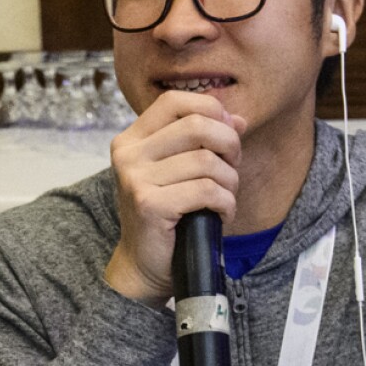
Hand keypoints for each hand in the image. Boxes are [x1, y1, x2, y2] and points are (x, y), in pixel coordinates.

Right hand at [104, 90, 246, 307]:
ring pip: (207, 161)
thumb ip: (203, 141)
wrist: (144, 264)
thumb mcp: (181, 171)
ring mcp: (135, 178)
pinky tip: (222, 214)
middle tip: (232, 168)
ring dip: (229, 181)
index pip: (174, 101)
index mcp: (131, 139)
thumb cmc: (166, 217)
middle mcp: (128, 154)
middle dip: (229, 145)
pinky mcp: (149, 204)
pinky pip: (206, 190)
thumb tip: (238, 119)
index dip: (209, 109)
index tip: (228, 132)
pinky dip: (225, 203)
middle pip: (196, 125)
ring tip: (225, 198)